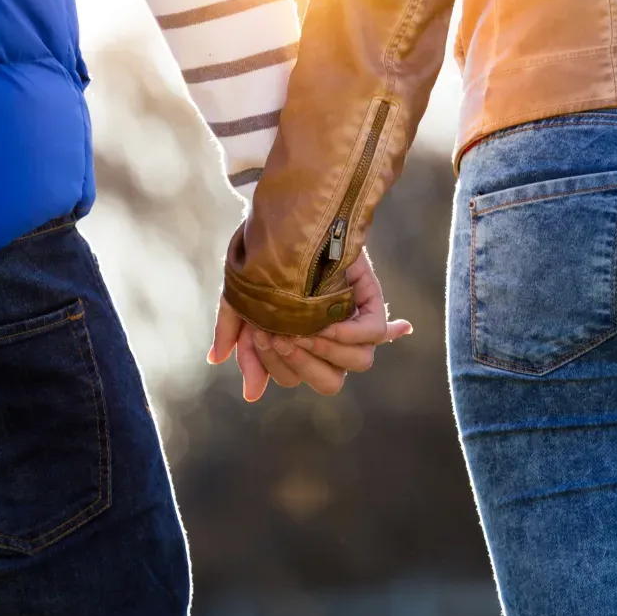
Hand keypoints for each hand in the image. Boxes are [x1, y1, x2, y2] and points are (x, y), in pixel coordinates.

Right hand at [209, 249, 410, 401]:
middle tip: (279, 336)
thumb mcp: (242, 306)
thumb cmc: (260, 264)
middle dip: (301, 364)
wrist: (280, 219)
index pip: (295, 379)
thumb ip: (243, 349)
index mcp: (303, 346)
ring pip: (357, 363)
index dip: (276, 367)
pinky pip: (374, 333)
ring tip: (301, 330)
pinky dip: (348, 334)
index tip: (260, 336)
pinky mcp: (371, 300)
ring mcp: (354, 321)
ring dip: (324, 351)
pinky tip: (326, 322)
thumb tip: (252, 396)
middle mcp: (332, 340)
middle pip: (330, 382)